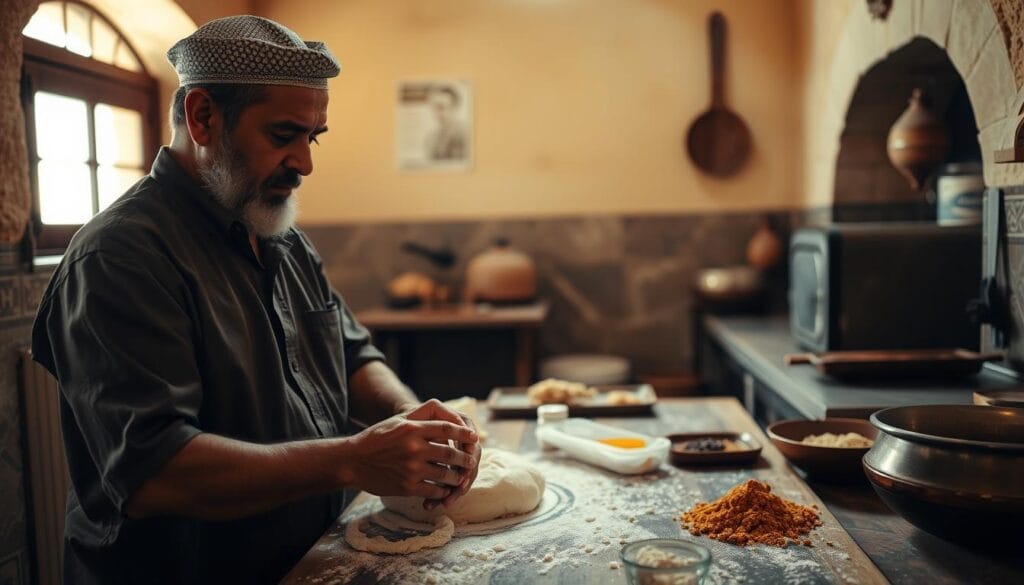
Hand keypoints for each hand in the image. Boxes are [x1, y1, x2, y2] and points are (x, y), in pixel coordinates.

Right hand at [344, 399, 478, 501]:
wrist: (352, 461)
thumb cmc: (376, 438)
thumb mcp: (397, 421)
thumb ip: (421, 418)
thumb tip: (448, 420)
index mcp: (412, 428)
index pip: (447, 429)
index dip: (464, 434)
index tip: (474, 438)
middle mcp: (413, 447)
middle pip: (450, 453)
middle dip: (464, 460)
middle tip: (470, 462)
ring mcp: (411, 468)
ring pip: (445, 474)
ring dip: (456, 478)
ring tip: (460, 478)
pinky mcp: (407, 487)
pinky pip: (434, 490)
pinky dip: (443, 491)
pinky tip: (444, 490)